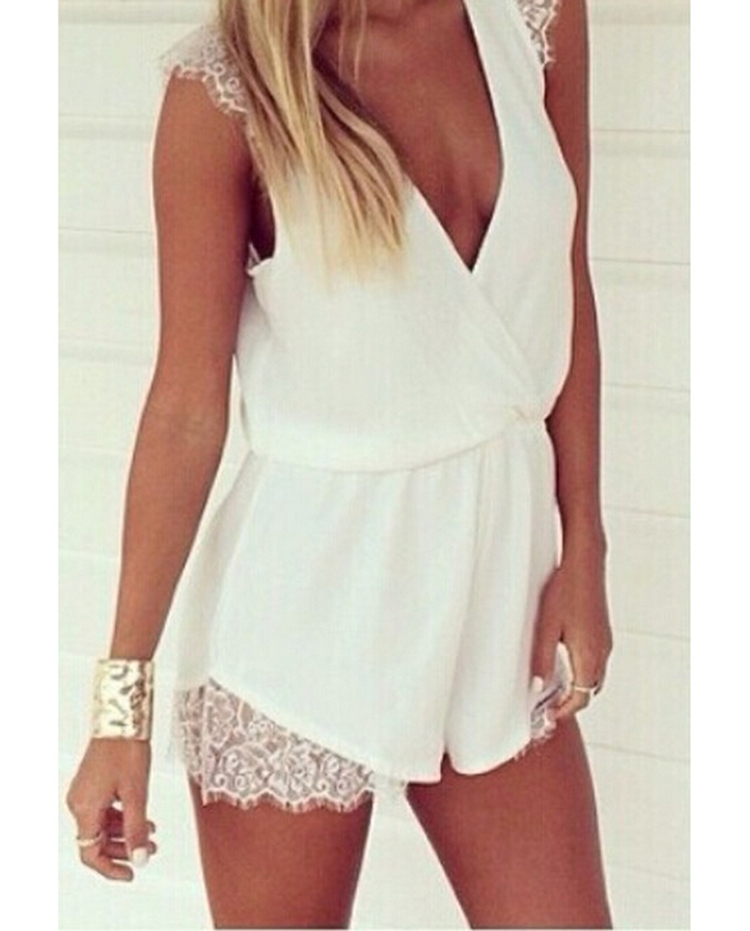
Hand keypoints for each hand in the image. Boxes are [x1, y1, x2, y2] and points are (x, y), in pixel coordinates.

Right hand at [66, 738, 155, 880]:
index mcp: (85, 809)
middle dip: (124, 849)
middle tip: (148, 851)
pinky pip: (104, 810)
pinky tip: (142, 816)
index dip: (111, 868)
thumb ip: (137, 828)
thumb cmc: (126, 749)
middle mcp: (79, 803)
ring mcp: (84, 792)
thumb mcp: (137, 793)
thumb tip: (140, 858)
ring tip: (151, 833)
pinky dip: (122, 817)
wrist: (121, 718)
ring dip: (125, 832)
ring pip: (102, 825)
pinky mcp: (92, 783)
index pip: (90, 853)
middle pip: (97, 841)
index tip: (131, 873)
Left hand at [531, 547, 612, 721]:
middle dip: (570, 702)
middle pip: (589, 691)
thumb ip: (543, 659)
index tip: (547, 715)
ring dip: (577, 687)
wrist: (585, 562)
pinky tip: (564, 664)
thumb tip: (539, 687)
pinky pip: (595, 662)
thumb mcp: (546, 626)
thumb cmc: (564, 590)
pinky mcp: (602, 631)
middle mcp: (601, 651)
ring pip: (594, 677)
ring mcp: (605, 641)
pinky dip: (582, 672)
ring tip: (553, 689)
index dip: (564, 711)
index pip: (580, 698)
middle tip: (548, 706)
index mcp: (588, 655)